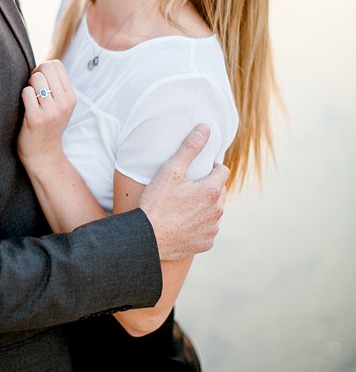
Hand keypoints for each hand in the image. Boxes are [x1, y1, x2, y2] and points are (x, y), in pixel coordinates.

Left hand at [17, 60, 75, 170]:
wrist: (43, 154)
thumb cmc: (47, 125)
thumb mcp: (60, 105)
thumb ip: (56, 86)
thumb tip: (41, 65)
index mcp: (71, 97)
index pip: (56, 65)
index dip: (44, 69)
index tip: (40, 82)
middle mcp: (64, 103)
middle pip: (46, 68)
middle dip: (35, 74)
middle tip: (33, 89)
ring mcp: (51, 111)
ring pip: (36, 78)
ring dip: (29, 86)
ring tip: (31, 100)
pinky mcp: (36, 119)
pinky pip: (26, 92)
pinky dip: (23, 97)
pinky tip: (26, 108)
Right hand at [139, 124, 228, 260]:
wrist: (148, 237)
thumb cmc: (157, 202)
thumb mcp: (171, 170)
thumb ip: (190, 148)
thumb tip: (205, 128)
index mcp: (212, 190)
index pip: (223, 171)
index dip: (210, 168)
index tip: (195, 171)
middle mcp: (218, 210)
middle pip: (220, 191)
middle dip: (208, 186)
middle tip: (186, 187)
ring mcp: (212, 229)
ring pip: (215, 210)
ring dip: (205, 206)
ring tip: (183, 205)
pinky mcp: (206, 243)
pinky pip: (208, 229)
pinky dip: (200, 224)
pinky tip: (183, 222)